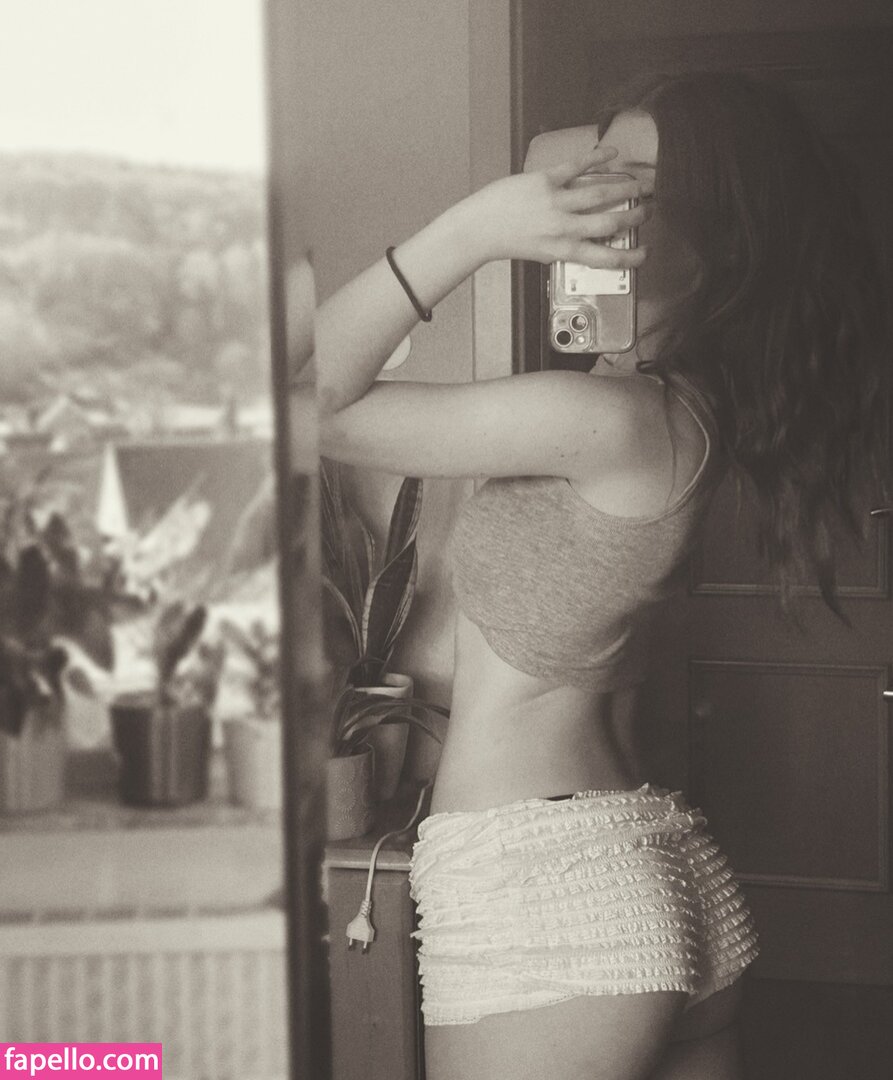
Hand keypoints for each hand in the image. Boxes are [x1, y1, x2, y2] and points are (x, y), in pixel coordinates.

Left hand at [459, 145, 647, 268]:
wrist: (480, 228)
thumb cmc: (508, 241)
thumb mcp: (542, 253)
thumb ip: (566, 248)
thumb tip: (589, 242)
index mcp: (562, 250)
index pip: (604, 258)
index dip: (628, 258)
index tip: (644, 254)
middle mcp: (563, 228)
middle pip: (610, 221)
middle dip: (636, 216)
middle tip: (650, 210)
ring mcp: (555, 202)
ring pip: (600, 193)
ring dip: (626, 188)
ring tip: (642, 184)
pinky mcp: (545, 180)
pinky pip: (577, 167)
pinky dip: (597, 159)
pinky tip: (612, 154)